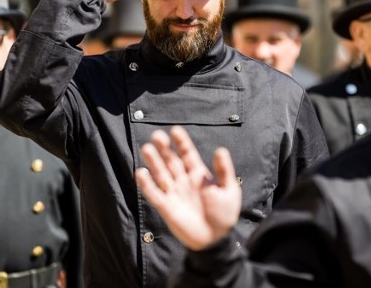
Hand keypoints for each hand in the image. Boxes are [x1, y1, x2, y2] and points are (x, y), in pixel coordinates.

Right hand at [135, 126, 241, 250]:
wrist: (215, 239)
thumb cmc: (224, 214)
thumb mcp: (229, 190)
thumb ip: (224, 170)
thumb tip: (220, 149)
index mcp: (198, 174)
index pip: (187, 154)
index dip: (181, 142)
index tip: (175, 130)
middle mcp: (183, 180)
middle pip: (171, 161)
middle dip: (164, 148)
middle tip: (157, 135)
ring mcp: (174, 193)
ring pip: (161, 174)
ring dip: (154, 162)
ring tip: (147, 148)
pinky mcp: (166, 207)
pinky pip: (154, 194)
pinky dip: (146, 184)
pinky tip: (140, 172)